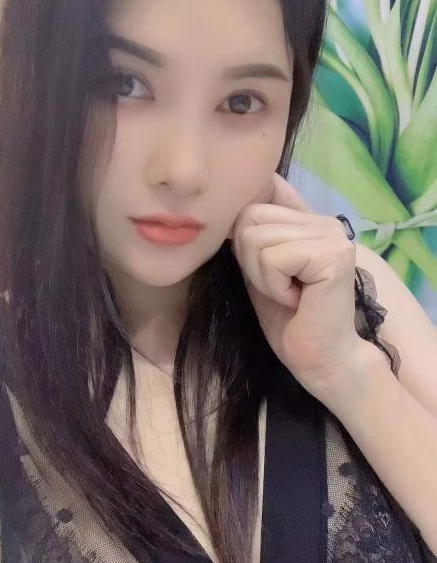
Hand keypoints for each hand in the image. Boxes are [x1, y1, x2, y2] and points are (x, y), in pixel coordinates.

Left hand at [229, 174, 362, 399]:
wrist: (320, 360)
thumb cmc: (290, 322)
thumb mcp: (260, 271)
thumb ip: (252, 237)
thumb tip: (231, 207)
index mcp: (309, 221)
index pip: (255, 202)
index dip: (243, 238)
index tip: (264, 272)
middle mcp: (324, 221)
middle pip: (249, 218)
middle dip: (251, 262)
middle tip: (280, 289)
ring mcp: (332, 235)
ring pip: (256, 239)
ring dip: (263, 278)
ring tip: (290, 296)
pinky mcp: (332, 254)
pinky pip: (273, 258)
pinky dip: (274, 286)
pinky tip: (298, 300)